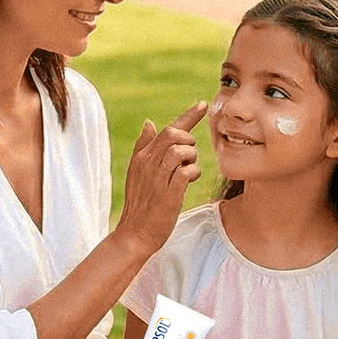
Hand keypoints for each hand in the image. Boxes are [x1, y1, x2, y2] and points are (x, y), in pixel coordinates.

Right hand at [117, 102, 207, 255]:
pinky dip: (193, 172)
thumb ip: (144, 147)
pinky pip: (186, 172)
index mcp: (142, 156)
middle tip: (189, 157)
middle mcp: (147, 163)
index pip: (167, 129)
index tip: (203, 104)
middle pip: (174, 135)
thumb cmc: (141, 203)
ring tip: (188, 170)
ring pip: (180, 151)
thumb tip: (149, 122)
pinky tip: (190, 180)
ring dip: (191, 158)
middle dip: (189, 141)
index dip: (188, 115)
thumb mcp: (137, 173)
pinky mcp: (168, 194)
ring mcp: (157, 178)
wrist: (134, 234)